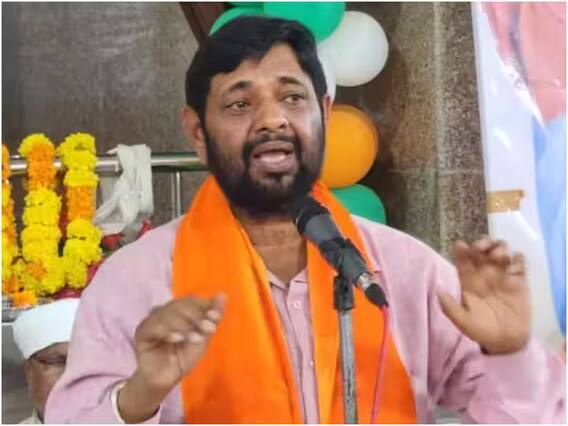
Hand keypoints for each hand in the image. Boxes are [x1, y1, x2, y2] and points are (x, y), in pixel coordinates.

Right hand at [118, 294, 225, 422]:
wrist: (166, 380)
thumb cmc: (183, 358)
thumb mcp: (203, 337)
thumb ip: (212, 317)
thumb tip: (222, 295)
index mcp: (178, 310)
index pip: (191, 300)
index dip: (204, 306)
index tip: (216, 317)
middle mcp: (164, 312)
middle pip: (180, 305)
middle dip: (196, 316)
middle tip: (208, 329)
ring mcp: (152, 320)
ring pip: (167, 314)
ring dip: (185, 325)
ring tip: (196, 338)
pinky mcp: (142, 333)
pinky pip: (154, 326)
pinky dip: (168, 331)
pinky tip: (178, 339)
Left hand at [438, 238, 529, 354]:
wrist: (506, 342)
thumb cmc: (481, 331)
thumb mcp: (463, 322)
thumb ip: (450, 308)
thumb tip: (438, 291)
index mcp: (469, 280)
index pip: (463, 259)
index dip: (461, 250)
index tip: (461, 246)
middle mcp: (485, 274)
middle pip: (483, 249)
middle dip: (482, 242)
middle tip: (481, 247)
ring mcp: (502, 275)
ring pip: (501, 250)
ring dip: (500, 247)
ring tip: (498, 256)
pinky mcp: (519, 280)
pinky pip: (520, 262)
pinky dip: (518, 260)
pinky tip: (514, 269)